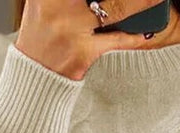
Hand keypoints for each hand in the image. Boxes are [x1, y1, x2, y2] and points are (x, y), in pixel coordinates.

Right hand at [14, 0, 159, 79]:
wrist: (34, 78)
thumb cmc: (40, 39)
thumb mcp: (42, 4)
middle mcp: (55, 6)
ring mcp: (70, 29)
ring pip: (115, 8)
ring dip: (141, 3)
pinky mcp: (82, 52)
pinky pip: (116, 40)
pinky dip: (133, 36)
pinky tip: (146, 33)